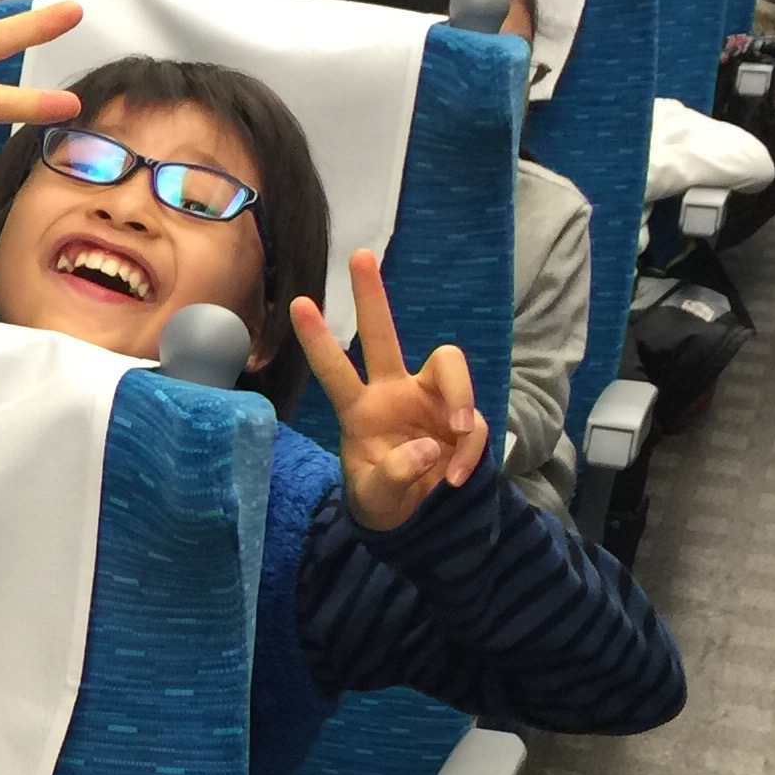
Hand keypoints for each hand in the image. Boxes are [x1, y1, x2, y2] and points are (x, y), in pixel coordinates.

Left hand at [288, 248, 487, 531]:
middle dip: (372, 296)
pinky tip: (454, 478)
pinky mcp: (463, 417)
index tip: (298, 303)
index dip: (319, 341)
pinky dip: (471, 452)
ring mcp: (430, 399)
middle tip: (360, 255)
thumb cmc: (383, 501)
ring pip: (449, 362)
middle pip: (383, 335)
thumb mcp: (377, 499)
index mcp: (360, 410)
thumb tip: (430, 446)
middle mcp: (393, 393)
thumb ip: (395, 476)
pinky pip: (476, 421)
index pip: (336, 371)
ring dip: (460, 395)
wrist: (420, 519)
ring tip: (458, 433)